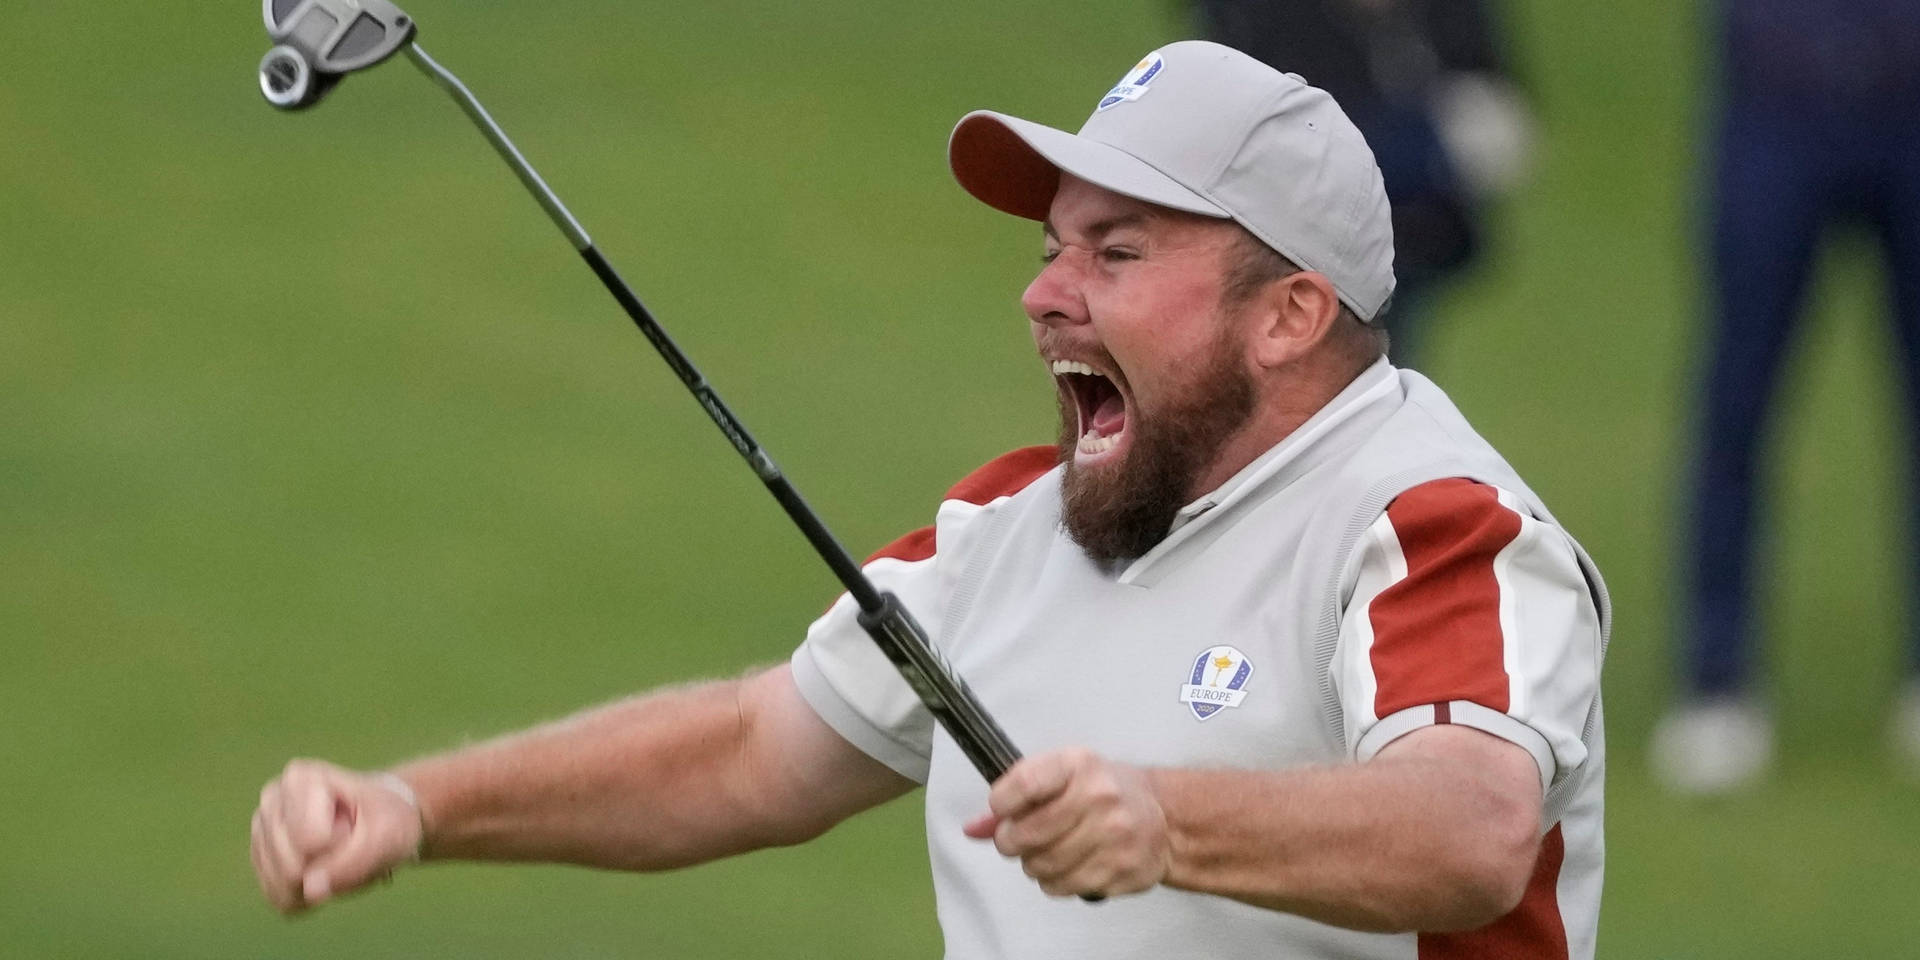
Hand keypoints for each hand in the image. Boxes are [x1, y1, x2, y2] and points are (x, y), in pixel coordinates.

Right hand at [249, 759, 422, 913]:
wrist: (382, 820)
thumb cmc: (387, 818)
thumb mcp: (388, 835)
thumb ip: (354, 862)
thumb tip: (310, 892)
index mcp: (299, 779)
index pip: (311, 842)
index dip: (342, 845)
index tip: (356, 823)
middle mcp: (272, 801)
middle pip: (292, 868)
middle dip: (331, 867)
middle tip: (350, 841)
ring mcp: (262, 831)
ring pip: (283, 886)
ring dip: (321, 884)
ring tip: (338, 854)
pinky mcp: (262, 860)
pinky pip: (280, 898)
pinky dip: (310, 896)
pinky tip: (324, 872)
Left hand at [962, 748, 1169, 898]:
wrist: (1164, 818)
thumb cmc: (1103, 791)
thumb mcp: (1062, 776)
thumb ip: (1015, 797)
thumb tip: (972, 828)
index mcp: (1079, 764)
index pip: (1023, 783)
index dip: (1000, 803)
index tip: (1001, 810)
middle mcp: (1099, 797)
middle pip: (1026, 833)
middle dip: (1011, 841)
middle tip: (1017, 839)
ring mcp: (1113, 836)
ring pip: (1041, 865)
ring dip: (1033, 863)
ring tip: (1046, 851)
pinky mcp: (1121, 869)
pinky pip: (1063, 886)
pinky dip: (1054, 881)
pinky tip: (1067, 865)